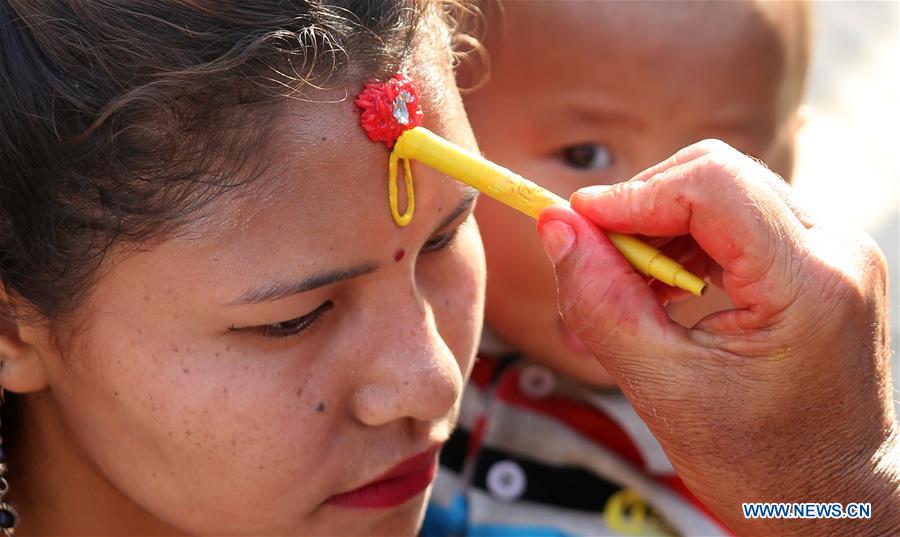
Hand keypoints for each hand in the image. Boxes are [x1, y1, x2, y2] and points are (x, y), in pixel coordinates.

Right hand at [538, 140, 897, 534]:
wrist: (832, 501)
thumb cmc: (760, 465)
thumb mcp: (662, 387)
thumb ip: (600, 301)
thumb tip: (555, 226)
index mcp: (809, 284)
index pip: (712, 185)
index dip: (632, 195)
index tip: (576, 222)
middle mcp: (836, 249)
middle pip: (718, 176)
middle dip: (643, 209)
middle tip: (595, 259)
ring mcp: (834, 251)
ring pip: (725, 192)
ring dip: (662, 227)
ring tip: (630, 287)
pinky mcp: (820, 261)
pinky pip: (741, 219)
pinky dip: (688, 242)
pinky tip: (665, 288)